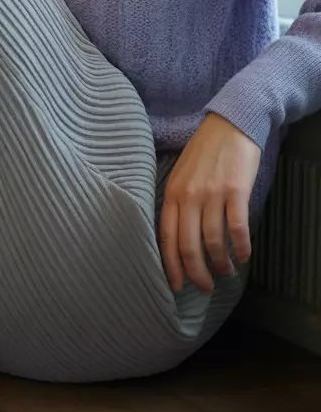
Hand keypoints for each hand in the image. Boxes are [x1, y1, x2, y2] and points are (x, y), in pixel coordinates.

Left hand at [159, 111, 260, 293]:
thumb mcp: (181, 174)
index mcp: (172, 193)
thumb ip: (178, 202)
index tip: (177, 285)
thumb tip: (178, 237)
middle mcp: (189, 196)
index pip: (166, 238)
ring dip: (221, 262)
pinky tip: (245, 255)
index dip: (172, 266)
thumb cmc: (205, 151)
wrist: (230, 124)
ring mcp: (212, 194)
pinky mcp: (235, 191)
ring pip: (214, 241)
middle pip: (189, 246)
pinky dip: (242, 247)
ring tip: (227, 270)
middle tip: (205, 287)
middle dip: (197, 273)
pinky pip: (238, 228)